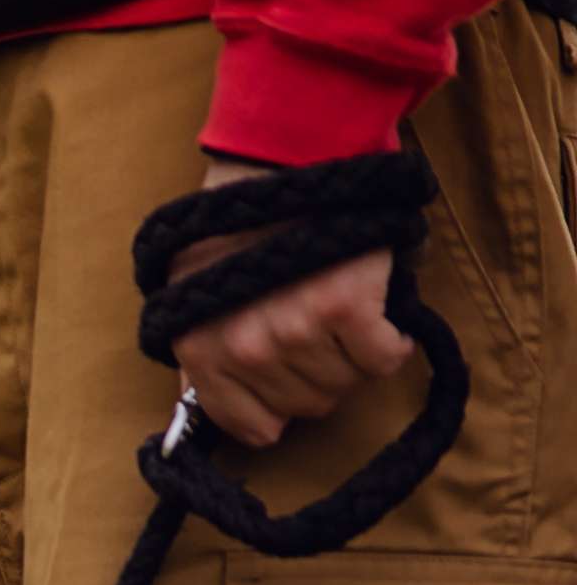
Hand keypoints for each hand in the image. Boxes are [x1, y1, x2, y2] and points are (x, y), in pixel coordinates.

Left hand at [172, 155, 413, 446]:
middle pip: (307, 405)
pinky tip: (377, 309)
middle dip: (319, 374)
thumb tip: (201, 408)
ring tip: (342, 309)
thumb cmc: (241, 226)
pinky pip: (382, 358)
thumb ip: (203, 356)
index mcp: (202, 352)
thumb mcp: (194, 296)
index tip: (290, 379)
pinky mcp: (346, 307)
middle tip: (320, 326)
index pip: (250, 425)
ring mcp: (295, 329)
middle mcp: (245, 349)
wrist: (285, 159)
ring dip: (353, 355)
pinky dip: (391, 340)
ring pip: (346, 385)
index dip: (278, 407)